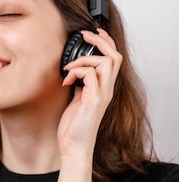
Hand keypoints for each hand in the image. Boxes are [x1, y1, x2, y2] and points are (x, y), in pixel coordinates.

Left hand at [57, 29, 121, 158]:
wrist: (74, 147)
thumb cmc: (74, 127)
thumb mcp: (76, 100)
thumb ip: (80, 85)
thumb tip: (74, 71)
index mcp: (104, 88)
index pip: (113, 59)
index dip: (105, 42)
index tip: (92, 33)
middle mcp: (107, 90)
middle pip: (115, 56)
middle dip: (100, 41)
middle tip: (84, 36)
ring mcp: (102, 95)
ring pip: (107, 62)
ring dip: (86, 58)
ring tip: (69, 67)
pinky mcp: (94, 101)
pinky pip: (91, 75)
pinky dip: (77, 72)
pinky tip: (67, 81)